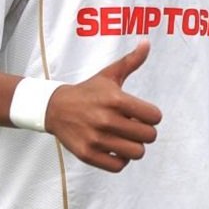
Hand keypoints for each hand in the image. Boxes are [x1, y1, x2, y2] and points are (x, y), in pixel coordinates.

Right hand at [45, 40, 161, 171]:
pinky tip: (115, 149)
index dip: (152, 116)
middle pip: (149, 136)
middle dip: (146, 132)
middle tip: (135, 127)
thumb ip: (131, 61)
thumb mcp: (109, 74)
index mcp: (116, 99)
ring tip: (126, 138)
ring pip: (137, 153)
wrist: (54, 108)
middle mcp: (106, 119)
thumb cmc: (88, 91)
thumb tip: (147, 42)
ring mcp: (96, 139)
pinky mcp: (87, 154)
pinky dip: (121, 160)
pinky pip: (119, 166)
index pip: (154, 116)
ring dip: (135, 147)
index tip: (142, 114)